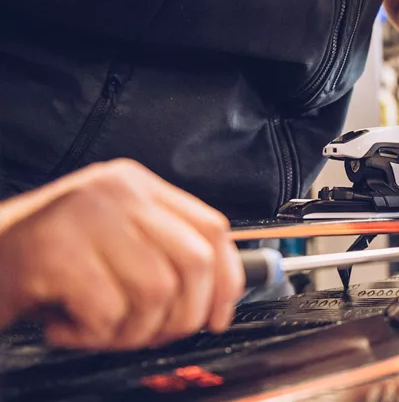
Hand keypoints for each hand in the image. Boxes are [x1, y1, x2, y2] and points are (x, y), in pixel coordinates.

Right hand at [0, 159, 244, 350]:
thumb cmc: (48, 264)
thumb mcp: (113, 245)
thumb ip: (162, 255)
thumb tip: (218, 300)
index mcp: (138, 186)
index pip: (212, 228)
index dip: (226, 281)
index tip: (218, 318)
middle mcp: (118, 192)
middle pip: (195, 262)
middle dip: (183, 316)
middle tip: (151, 336)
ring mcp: (86, 215)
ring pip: (157, 292)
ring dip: (133, 332)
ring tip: (100, 331)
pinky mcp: (56, 249)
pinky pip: (108, 311)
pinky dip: (92, 336)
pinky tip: (66, 328)